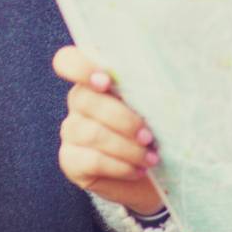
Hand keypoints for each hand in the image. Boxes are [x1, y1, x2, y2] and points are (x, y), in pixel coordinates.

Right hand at [52, 45, 165, 216]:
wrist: (149, 169)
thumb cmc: (157, 124)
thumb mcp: (155, 102)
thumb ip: (149, 87)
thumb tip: (163, 82)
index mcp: (97, 77)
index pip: (67, 61)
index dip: (80, 67)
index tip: (106, 81)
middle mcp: (79, 100)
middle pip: (86, 100)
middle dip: (124, 119)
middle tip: (149, 136)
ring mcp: (71, 131)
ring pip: (93, 133)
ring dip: (128, 147)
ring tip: (151, 157)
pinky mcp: (70, 161)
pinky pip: (92, 161)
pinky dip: (121, 166)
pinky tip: (139, 170)